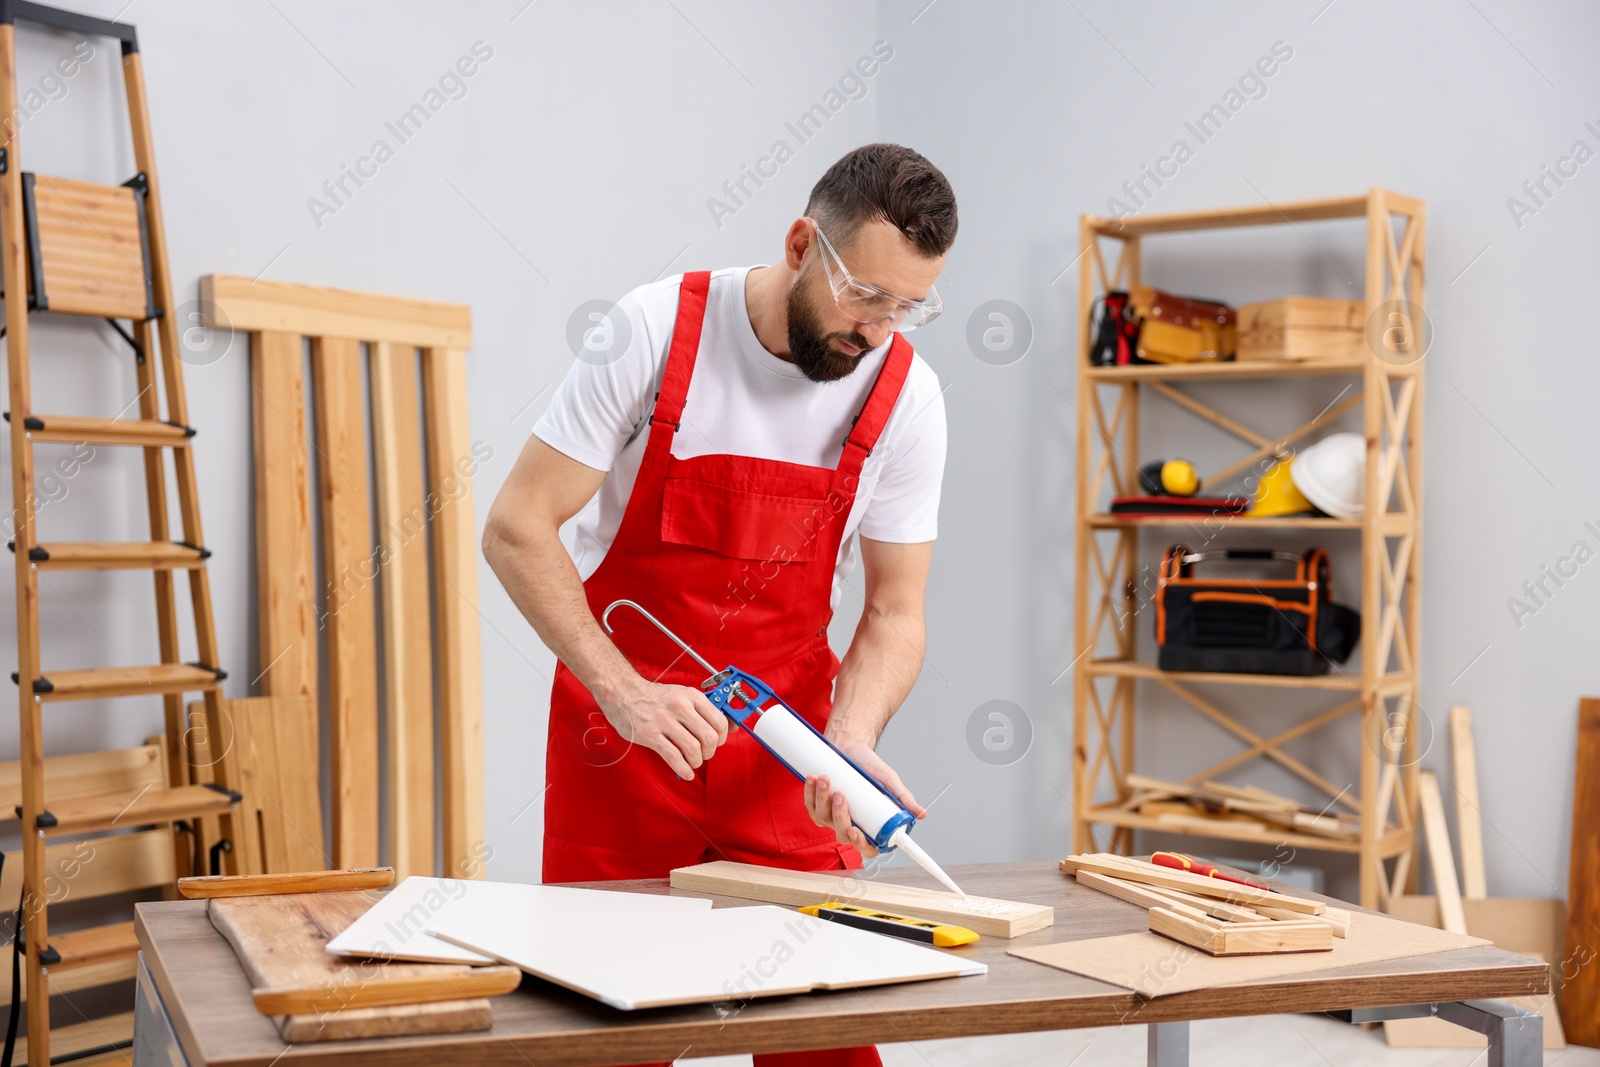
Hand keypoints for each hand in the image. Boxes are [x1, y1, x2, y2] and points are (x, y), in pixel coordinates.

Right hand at [595, 678, 728, 779]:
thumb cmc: (656, 697)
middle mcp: (680, 707)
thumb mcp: (684, 696)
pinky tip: (686, 772)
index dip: (722, 737)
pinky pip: (674, 757)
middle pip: (709, 737)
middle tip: (704, 754)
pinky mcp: (650, 734)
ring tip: (693, 762)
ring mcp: (664, 721)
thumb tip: (732, 727)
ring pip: (693, 749)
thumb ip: (706, 710)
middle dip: (710, 752)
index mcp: (691, 696)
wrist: (624, 693)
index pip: (719, 721)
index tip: (717, 742)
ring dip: (697, 761)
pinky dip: (684, 769)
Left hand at [803, 737, 926, 856]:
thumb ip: (903, 799)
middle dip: (839, 815)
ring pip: (823, 818)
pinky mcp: (816, 803)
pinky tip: (814, 778)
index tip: (856, 831)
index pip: (866, 846)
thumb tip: (922, 814)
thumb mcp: (889, 782)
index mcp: (867, 825)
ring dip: (823, 799)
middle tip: (842, 795)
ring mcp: (829, 816)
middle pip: (841, 833)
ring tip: (827, 779)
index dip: (860, 844)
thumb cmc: (869, 767)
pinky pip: (809, 805)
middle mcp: (848, 824)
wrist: (850, 747)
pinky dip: (810, 792)